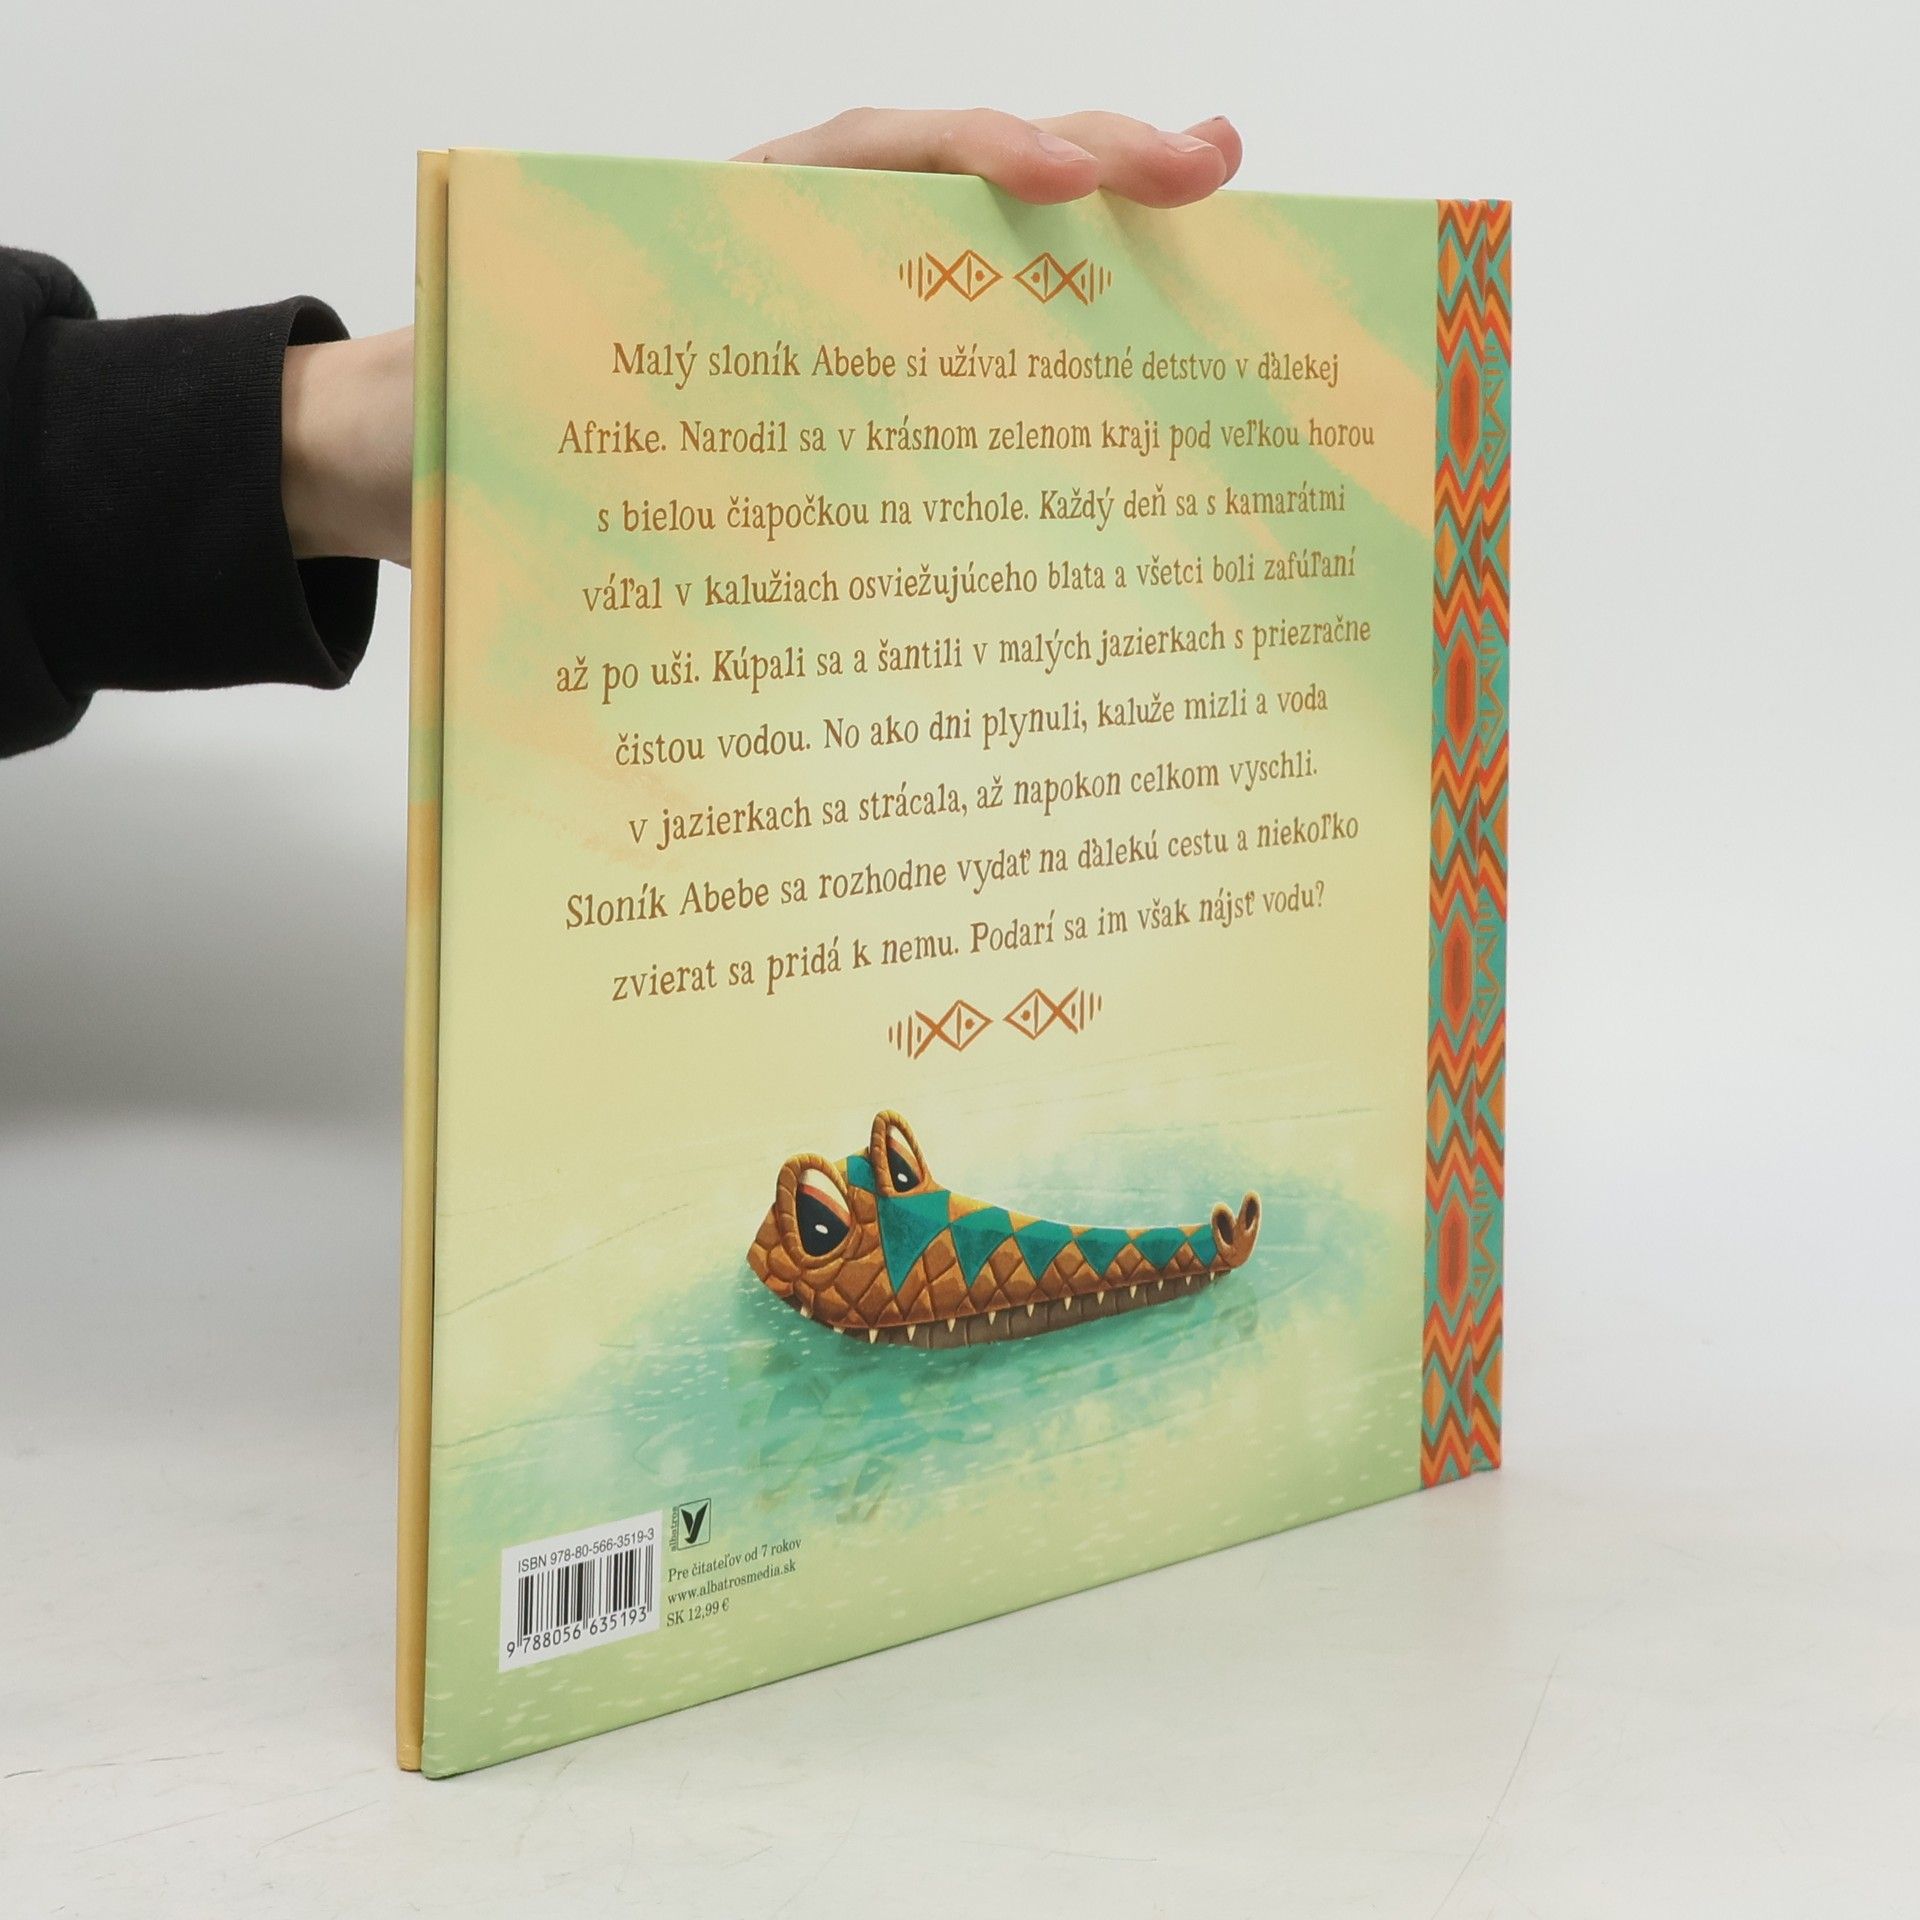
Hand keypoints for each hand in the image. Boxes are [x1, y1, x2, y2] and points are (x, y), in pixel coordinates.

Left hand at [282, 109, 1243, 567]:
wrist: (403, 455)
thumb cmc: (459, 415)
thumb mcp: (501, 407)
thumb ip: (566, 422)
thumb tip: (624, 467)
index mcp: (713, 236)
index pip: (864, 163)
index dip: (969, 160)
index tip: (1064, 186)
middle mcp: (781, 256)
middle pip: (952, 180)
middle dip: (1088, 163)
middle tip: (1213, 170)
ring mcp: (817, 312)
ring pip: (967, 253)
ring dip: (1088, 236)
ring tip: (1210, 217)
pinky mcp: (830, 381)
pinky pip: (947, 342)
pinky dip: (1037, 334)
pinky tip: (1117, 355)